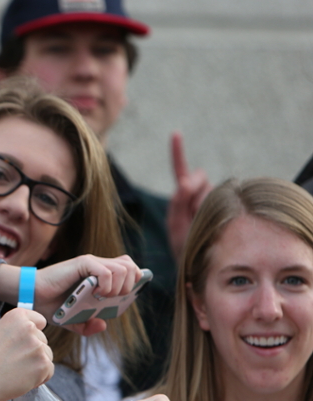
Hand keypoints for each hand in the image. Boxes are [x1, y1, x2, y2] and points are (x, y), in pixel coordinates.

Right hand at [0, 308, 54, 400]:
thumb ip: (19, 330)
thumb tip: (39, 333)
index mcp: (17, 316)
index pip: (40, 321)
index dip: (32, 334)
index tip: (21, 343)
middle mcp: (29, 327)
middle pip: (43, 340)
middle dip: (33, 352)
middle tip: (13, 361)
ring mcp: (38, 346)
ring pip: (48, 356)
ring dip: (37, 365)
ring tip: (16, 370)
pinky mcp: (43, 364)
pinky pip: (49, 371)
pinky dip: (39, 378)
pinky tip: (22, 379)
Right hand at [33, 254, 143, 335]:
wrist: (33, 297)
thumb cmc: (50, 305)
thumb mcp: (72, 320)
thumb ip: (86, 326)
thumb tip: (103, 325)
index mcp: (98, 275)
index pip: (128, 268)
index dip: (134, 280)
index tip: (125, 297)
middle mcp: (97, 265)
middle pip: (130, 266)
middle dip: (129, 286)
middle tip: (112, 298)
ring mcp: (91, 263)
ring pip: (124, 268)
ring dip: (119, 287)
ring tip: (103, 297)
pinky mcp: (83, 263)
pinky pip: (107, 271)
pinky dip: (107, 285)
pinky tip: (96, 294)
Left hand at [167, 132, 211, 260]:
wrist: (202, 267)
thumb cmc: (187, 249)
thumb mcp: (177, 227)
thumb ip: (179, 202)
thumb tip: (184, 179)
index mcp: (180, 203)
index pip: (180, 174)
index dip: (178, 153)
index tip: (176, 133)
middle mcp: (196, 198)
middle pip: (199, 179)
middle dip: (197, 187)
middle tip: (195, 210)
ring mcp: (213, 200)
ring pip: (211, 188)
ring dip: (207, 199)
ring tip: (205, 221)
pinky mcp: (225, 204)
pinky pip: (222, 193)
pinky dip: (216, 199)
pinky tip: (217, 213)